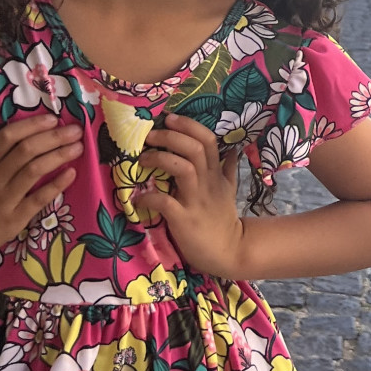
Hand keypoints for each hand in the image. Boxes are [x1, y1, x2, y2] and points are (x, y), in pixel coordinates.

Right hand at [0, 111, 81, 264]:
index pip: (9, 137)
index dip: (32, 125)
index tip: (52, 118)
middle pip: (27, 151)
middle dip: (54, 137)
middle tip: (75, 129)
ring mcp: (5, 199)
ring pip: (35, 171)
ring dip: (59, 156)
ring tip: (78, 147)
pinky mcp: (14, 219)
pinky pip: (38, 200)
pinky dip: (56, 186)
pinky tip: (71, 174)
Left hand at [132, 114, 246, 277]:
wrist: (229, 252)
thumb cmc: (223, 220)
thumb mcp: (230, 191)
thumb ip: (228, 170)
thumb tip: (233, 150)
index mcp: (215, 174)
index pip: (208, 140)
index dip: (188, 126)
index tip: (170, 119)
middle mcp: (207, 183)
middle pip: (194, 149)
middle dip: (170, 137)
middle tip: (149, 135)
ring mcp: (196, 201)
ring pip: (183, 168)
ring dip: (160, 159)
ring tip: (142, 160)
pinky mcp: (184, 220)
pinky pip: (165, 203)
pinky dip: (149, 197)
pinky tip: (137, 199)